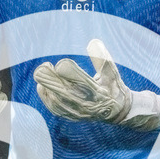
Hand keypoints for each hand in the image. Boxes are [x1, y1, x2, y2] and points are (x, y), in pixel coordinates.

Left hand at [33, 38, 159, 130]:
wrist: (118, 112)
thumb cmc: (113, 87)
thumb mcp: (112, 72)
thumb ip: (102, 58)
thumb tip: (93, 42)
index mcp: (101, 93)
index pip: (83, 83)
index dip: (70, 73)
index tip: (60, 64)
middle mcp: (89, 105)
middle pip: (66, 93)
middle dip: (52, 80)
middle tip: (43, 67)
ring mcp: (80, 112)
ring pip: (58, 101)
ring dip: (47, 86)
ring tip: (41, 72)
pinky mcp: (73, 116)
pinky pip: (56, 109)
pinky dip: (47, 98)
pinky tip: (41, 86)